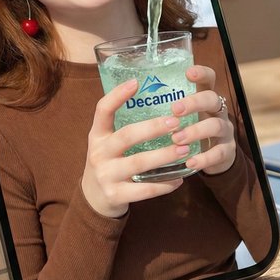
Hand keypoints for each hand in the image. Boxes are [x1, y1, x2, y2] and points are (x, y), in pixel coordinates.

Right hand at [81, 78, 187, 217]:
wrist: (94, 198)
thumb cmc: (110, 161)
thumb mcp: (108, 142)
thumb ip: (125, 126)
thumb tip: (161, 102)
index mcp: (97, 135)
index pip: (103, 110)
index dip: (117, 95)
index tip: (136, 82)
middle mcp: (99, 153)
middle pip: (127, 136)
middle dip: (153, 128)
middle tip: (176, 122)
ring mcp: (106, 175)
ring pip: (139, 163)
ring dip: (164, 155)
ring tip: (185, 149)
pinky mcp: (115, 195)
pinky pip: (144, 189)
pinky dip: (164, 184)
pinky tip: (180, 178)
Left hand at [169, 65, 235, 175]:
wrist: (214, 160)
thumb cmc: (190, 131)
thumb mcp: (183, 117)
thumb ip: (166, 107)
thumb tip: (131, 92)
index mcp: (205, 99)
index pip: (209, 79)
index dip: (202, 73)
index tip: (188, 73)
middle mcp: (218, 111)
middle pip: (212, 99)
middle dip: (194, 103)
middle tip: (174, 110)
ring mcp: (225, 131)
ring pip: (216, 125)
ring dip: (196, 131)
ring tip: (176, 139)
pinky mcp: (227, 152)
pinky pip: (218, 153)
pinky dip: (204, 158)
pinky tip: (190, 162)